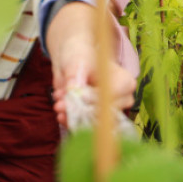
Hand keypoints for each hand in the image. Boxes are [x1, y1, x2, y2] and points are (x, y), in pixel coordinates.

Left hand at [47, 3, 135, 127]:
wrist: (70, 61)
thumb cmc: (80, 55)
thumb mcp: (77, 60)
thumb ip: (76, 74)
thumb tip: (74, 89)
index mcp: (124, 82)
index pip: (114, 95)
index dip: (97, 98)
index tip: (81, 96)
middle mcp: (120, 100)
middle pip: (105, 113)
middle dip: (81, 110)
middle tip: (61, 105)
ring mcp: (106, 111)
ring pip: (94, 123)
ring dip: (74, 117)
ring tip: (58, 106)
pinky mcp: (92, 118)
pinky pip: (85, 126)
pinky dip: (71, 122)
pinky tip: (60, 115)